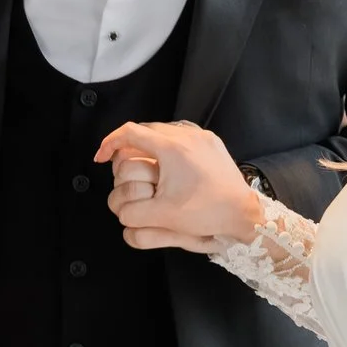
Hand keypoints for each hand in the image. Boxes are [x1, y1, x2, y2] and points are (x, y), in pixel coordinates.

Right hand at [97, 121, 260, 252]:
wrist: (245, 214)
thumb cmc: (207, 213)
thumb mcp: (163, 217)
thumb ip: (132, 212)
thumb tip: (120, 209)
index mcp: (172, 148)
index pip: (129, 133)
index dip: (109, 144)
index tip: (101, 158)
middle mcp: (187, 135)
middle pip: (145, 130)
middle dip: (128, 145)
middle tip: (119, 164)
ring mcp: (202, 137)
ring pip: (164, 132)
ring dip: (148, 146)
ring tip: (142, 165)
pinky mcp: (212, 143)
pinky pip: (181, 137)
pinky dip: (167, 147)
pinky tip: (167, 167)